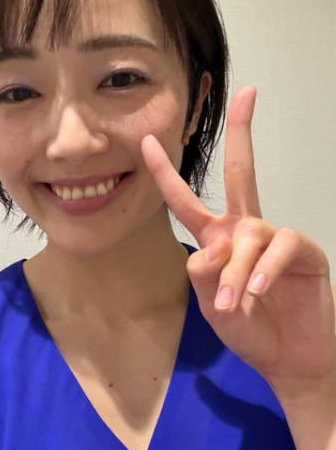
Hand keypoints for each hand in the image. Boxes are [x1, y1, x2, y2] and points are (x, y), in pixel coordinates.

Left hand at [141, 85, 335, 401]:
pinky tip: (258, 291)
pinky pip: (278, 248)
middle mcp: (245, 228)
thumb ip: (205, 277)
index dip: (165, 173)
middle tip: (249, 91)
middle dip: (243, 131)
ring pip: (249, 233)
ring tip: (235, 304)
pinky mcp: (304, 250)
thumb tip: (210, 249)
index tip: (146, 142)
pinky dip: (263, 271)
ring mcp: (276, 236)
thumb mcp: (213, 306)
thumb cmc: (248, 327)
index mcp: (216, 237)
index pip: (184, 200)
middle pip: (241, 171)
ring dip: (237, 272)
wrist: (288, 358)